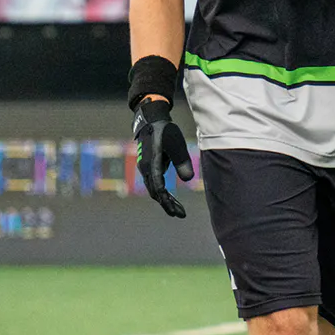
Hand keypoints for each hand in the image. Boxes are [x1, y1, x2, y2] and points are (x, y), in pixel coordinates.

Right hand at [133, 99, 194, 217]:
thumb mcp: (177, 144)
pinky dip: (162, 192)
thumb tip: (188, 179)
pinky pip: (154, 183)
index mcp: (152, 164)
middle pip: (155, 192)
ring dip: (165, 200)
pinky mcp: (148, 166)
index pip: (159, 188)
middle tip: (180, 214)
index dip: (167, 202)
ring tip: (178, 210)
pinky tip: (171, 197)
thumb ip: (182, 160)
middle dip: (167, 205)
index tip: (177, 212)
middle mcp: (145, 168)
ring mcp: (145, 168)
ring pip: (154, 189)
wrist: (150, 120)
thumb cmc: (165, 131)